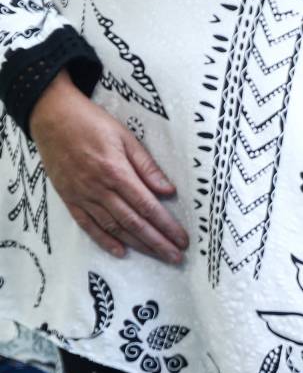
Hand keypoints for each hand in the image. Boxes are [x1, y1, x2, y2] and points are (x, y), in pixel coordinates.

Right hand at [29, 73, 186, 264]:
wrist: (50, 115)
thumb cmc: (91, 122)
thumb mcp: (125, 137)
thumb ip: (147, 166)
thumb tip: (169, 191)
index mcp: (116, 171)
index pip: (147, 206)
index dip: (166, 226)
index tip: (182, 240)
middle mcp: (98, 188)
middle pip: (133, 222)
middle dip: (157, 242)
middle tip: (175, 258)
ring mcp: (81, 195)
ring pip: (113, 227)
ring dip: (137, 245)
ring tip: (157, 256)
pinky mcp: (68, 197)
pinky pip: (87, 224)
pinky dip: (103, 240)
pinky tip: (120, 251)